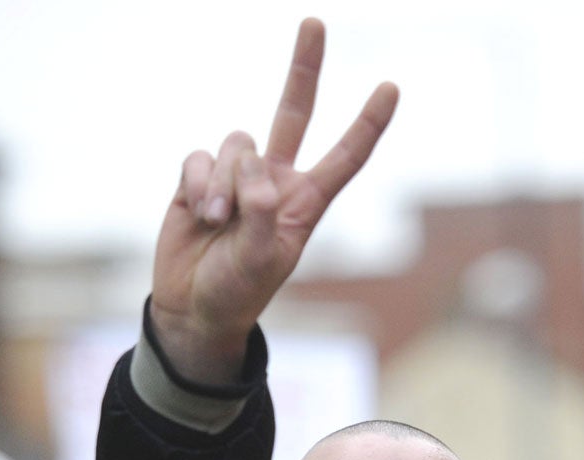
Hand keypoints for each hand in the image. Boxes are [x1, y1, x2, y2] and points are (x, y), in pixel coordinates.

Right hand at [150, 17, 398, 384]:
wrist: (192, 307)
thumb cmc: (236, 292)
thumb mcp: (260, 262)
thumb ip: (260, 213)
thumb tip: (251, 168)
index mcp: (303, 204)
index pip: (343, 158)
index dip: (366, 124)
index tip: (390, 87)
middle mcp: (273, 182)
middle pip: (293, 113)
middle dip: (304, 68)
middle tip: (316, 23)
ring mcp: (237, 178)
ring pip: (238, 143)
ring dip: (226, 185)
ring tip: (219, 224)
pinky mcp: (199, 179)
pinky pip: (201, 157)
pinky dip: (200, 184)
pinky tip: (200, 214)